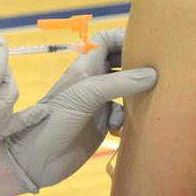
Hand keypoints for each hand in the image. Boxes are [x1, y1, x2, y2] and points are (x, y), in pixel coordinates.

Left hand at [0, 29, 156, 192]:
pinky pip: (122, 114)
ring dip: (136, 93)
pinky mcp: (101, 124)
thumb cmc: (56, 120)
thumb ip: (118, 82)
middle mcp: (93, 82)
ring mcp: (98, 103)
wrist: (39, 159)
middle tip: (157, 69)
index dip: (122, 37)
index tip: (144, 43)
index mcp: (85, 67)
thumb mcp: (86, 94)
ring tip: (149, 96)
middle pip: (119, 63)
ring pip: (124, 89)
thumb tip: (152, 74)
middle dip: (136, 64)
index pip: (104, 41)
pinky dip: (126, 117)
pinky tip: (119, 127)